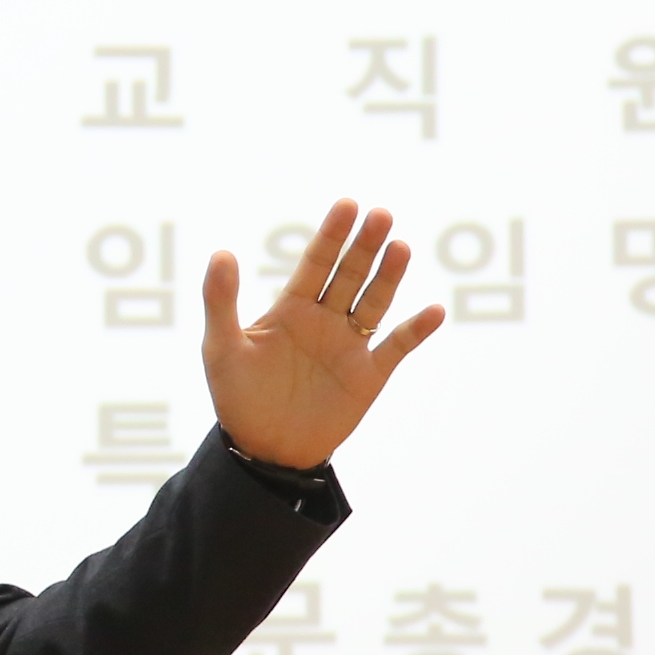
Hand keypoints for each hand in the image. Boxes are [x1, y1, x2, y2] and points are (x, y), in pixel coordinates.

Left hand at [198, 200, 444, 471]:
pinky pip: (397, 347)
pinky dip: (416, 331)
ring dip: (389, 276)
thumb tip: (221, 252)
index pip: (316, 263)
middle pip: (349, 275)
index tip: (348, 205)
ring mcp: (349, 345)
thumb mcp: (221, 348)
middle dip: (364, 246)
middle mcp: (325, 319)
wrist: (263, 449)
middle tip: (380, 215)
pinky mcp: (369, 375)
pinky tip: (433, 311)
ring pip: (375, 302)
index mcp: (291, 309)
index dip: (332, 235)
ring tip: (400, 247)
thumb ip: (221, 301)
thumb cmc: (237, 397)